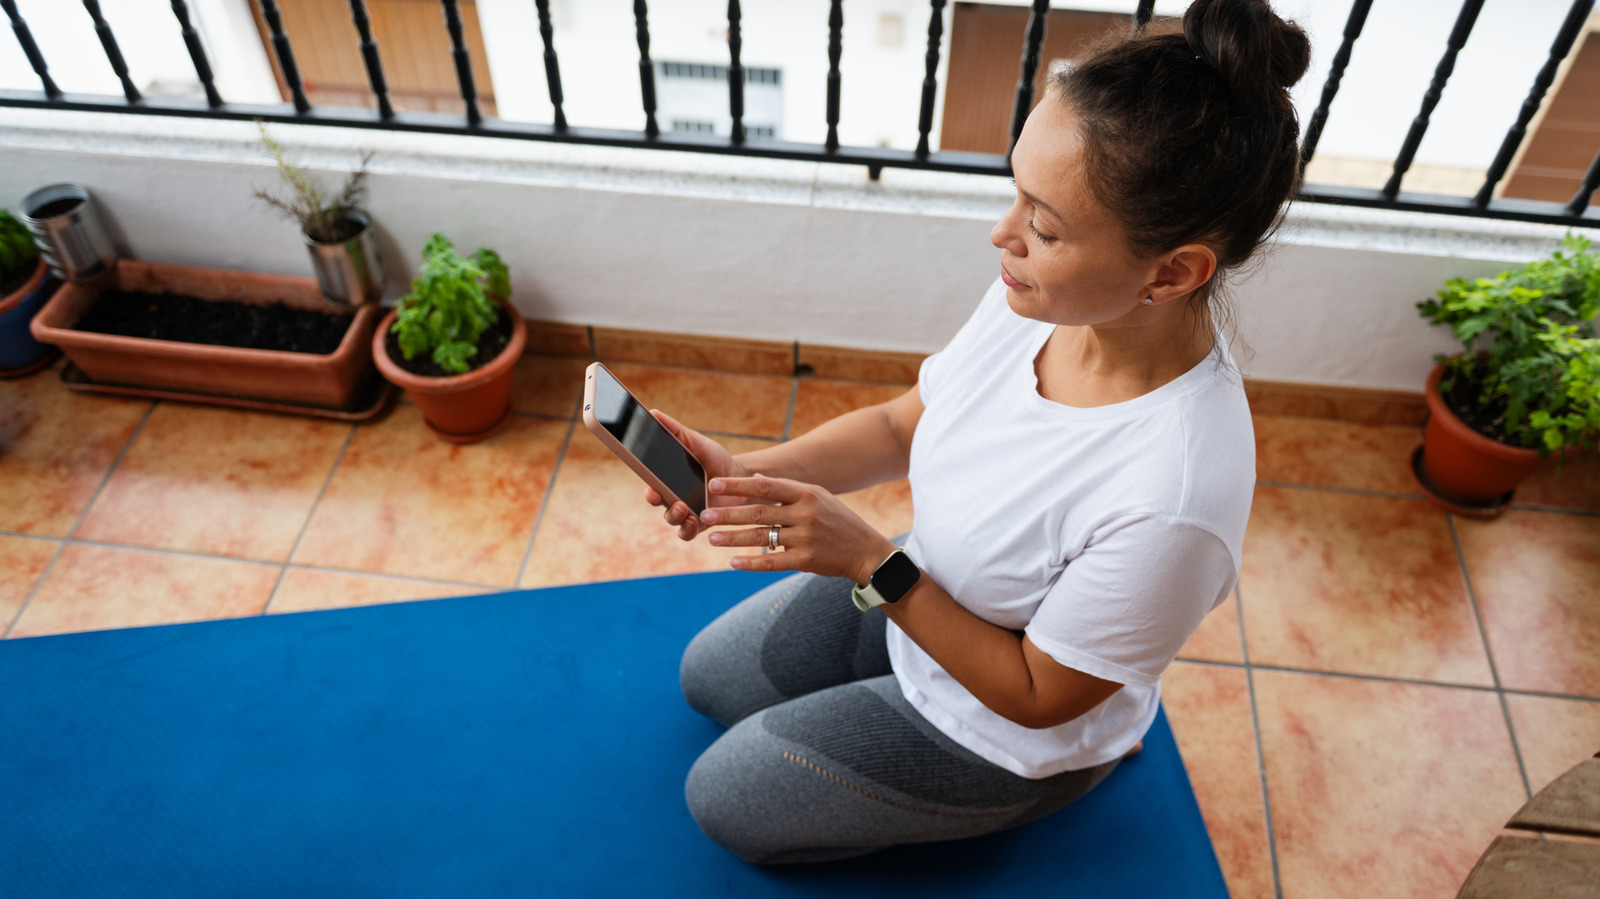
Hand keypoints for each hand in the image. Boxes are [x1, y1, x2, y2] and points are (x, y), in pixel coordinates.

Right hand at [642, 410, 750, 540]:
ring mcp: (686, 512)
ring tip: (684, 509)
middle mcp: (673, 496)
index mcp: (668, 478)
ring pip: (672, 520)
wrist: (740, 476)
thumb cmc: (714, 459)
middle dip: (658, 502)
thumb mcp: (696, 442)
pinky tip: (697, 520)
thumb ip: (675, 430)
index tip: (650, 488)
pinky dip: (689, 530)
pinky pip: (688, 533)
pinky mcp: (700, 524)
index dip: (648, 489)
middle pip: (658, 503)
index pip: (651, 484)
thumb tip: (653, 413)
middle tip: (663, 496)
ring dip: (674, 517)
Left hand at [697, 475, 897, 585]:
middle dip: (729, 514)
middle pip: (759, 512)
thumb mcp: (817, 496)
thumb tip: (756, 478)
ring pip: (761, 538)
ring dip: (733, 538)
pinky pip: (772, 562)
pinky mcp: (806, 561)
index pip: (766, 486)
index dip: (738, 486)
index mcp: (806, 493)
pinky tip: (733, 562)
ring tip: (712, 538)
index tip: (714, 485)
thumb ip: (787, 489)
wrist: (865, 550)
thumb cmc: (838, 520)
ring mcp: (805, 538)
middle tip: (705, 515)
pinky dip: (751, 563)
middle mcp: (805, 514)